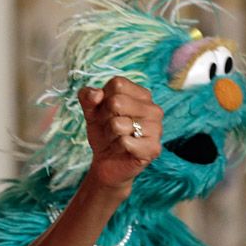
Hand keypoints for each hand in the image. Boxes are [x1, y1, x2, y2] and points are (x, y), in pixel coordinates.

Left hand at [78, 76, 162, 193]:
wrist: (107, 162)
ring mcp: (157, 128)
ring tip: (117, 139)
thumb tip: (96, 94)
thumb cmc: (103, 132)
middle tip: (110, 128)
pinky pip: (124, 142)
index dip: (103, 99)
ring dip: (109, 134)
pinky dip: (116, 147)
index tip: (106, 111)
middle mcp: (154, 108)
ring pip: (118, 124)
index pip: (117, 84)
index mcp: (142, 94)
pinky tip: (122, 149)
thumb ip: (88, 97)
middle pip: (116, 102)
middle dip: (105, 118)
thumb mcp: (90, 111)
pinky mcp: (153, 148)